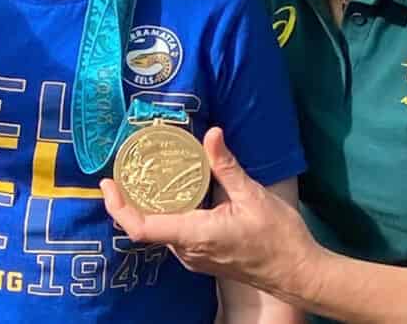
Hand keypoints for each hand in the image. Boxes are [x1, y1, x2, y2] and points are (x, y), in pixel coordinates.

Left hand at [101, 127, 320, 297]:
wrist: (298, 274)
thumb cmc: (278, 237)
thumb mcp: (253, 195)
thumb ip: (227, 165)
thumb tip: (212, 133)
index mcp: (194, 234)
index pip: (142, 227)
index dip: (119, 206)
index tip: (108, 182)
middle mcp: (187, 250)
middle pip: (144, 227)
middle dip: (127, 200)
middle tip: (121, 170)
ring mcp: (194, 257)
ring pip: (158, 231)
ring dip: (145, 206)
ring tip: (140, 175)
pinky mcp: (201, 257)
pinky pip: (172, 234)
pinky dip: (163, 213)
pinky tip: (169, 192)